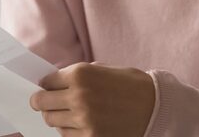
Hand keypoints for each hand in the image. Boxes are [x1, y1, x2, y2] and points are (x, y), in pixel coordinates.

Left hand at [29, 61, 155, 136]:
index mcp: (81, 74)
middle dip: (43, 102)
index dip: (46, 85)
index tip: (46, 88)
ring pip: (52, 121)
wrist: (156, 106)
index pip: (46, 82)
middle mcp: (79, 96)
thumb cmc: (131, 85)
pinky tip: (80, 124)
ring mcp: (84, 119)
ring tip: (69, 113)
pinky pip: (66, 135)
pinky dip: (69, 130)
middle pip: (43, 103)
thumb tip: (53, 82)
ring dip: (57, 117)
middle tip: (44, 103)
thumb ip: (78, 75)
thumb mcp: (102, 69)